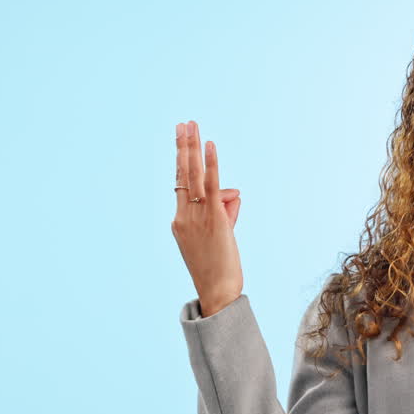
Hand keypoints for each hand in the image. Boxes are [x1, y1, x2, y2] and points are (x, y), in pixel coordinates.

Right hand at [171, 120, 243, 316]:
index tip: (181, 145)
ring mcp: (196, 216)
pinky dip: (211, 164)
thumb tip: (233, 192)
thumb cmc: (219, 269)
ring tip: (191, 124)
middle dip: (182, 146)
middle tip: (182, 123)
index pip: (184, 187)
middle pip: (183, 174)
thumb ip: (225, 211)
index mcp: (179, 221)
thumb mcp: (218, 237)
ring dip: (192, 147)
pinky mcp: (213, 217)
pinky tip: (209, 144)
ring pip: (195, 176)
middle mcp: (183, 215)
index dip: (183, 164)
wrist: (217, 290)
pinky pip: (212, 185)